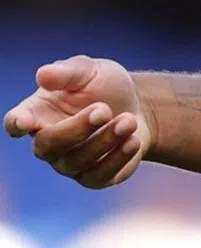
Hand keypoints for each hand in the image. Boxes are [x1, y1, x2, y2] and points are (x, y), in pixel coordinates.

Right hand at [3, 55, 151, 188]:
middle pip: (48, 146)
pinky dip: (117, 158)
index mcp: (38, 113)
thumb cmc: (104, 86)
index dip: (18, 123)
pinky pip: (98, 177)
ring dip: (105, 140)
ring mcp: (69, 163)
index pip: (16, 123)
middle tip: (104, 109)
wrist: (138, 106)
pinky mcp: (94, 177)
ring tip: (128, 120)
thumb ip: (68, 72)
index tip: (26, 121)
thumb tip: (43, 74)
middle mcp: (49, 142)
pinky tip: (133, 141)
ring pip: (76, 162)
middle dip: (76, 129)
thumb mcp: (90, 71)